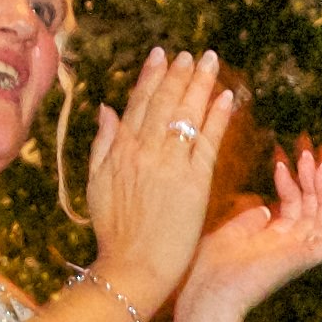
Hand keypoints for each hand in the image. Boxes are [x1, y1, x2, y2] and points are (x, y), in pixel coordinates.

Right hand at [85, 48, 235, 317]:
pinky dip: (217, 118)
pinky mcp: (194, 183)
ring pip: (186, 115)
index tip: (162, 55)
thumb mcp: (95, 184)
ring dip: (200, 85)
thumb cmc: (114, 233)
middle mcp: (144, 151)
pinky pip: (208, 142)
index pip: (139, 103)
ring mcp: (169, 165)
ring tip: (211, 63)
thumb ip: (101, 144)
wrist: (132, 267)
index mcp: (120, 150)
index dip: (152, 76)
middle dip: (179, 74)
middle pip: (165, 102)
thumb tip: (106, 109)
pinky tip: (227, 98)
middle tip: (193, 54)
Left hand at [172, 142, 321, 321]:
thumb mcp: (231, 232)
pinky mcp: (304, 260)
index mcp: (273, 241)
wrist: (211, 290)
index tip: (280, 161)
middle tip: (307, 153)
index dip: (292, 183)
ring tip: (316, 162)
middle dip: (310, 179)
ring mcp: (299, 254)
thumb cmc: (213, 268)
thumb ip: (251, 219)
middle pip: (312, 209)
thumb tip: (266, 207)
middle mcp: (290, 247)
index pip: (294, 207)